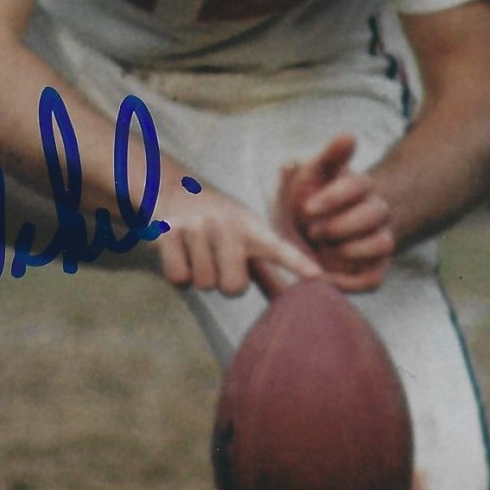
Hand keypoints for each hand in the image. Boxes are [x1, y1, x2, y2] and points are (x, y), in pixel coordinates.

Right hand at [153, 178, 321, 299]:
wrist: (173, 189)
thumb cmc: (218, 225)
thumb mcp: (245, 237)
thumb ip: (266, 270)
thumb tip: (290, 300)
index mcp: (253, 228)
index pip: (280, 249)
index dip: (299, 264)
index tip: (319, 278)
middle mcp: (229, 224)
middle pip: (234, 287)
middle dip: (225, 284)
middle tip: (217, 260)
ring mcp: (200, 226)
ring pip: (204, 284)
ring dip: (199, 276)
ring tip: (197, 249)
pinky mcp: (171, 230)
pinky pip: (179, 277)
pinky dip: (177, 273)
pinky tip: (178, 250)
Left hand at [276, 134, 396, 293]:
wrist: (305, 235)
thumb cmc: (307, 201)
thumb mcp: (309, 176)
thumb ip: (328, 156)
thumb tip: (349, 136)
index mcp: (360, 187)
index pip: (360, 184)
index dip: (334, 197)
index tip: (307, 207)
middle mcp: (376, 212)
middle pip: (376, 213)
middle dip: (341, 224)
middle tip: (313, 231)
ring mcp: (377, 242)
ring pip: (383, 243)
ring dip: (351, 249)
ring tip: (323, 250)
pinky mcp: (372, 272)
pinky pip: (374, 279)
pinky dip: (349, 281)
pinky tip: (323, 275)